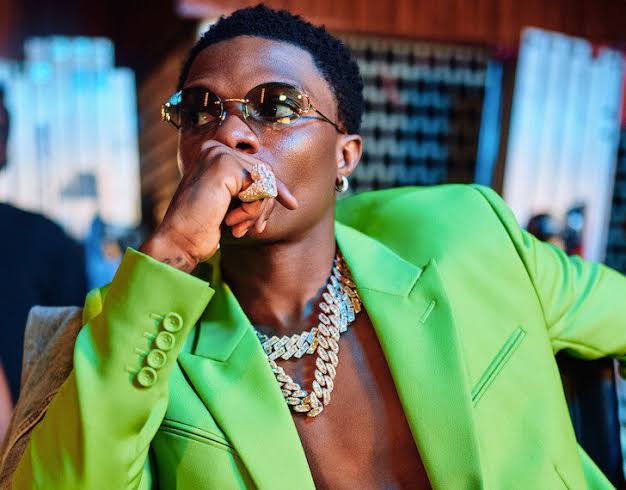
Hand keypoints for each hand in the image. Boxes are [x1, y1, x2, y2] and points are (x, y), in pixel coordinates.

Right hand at [139, 141, 298, 271]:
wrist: (179, 242)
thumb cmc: (203, 228)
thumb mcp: (233, 205)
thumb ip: (252, 191)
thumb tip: (285, 194)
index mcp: (215, 154)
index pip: (259, 167)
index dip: (276, 188)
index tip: (292, 204)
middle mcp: (215, 148)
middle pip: (265, 173)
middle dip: (266, 205)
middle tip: (255, 229)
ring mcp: (218, 154)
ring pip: (264, 181)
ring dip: (257, 212)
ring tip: (238, 228)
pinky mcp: (223, 165)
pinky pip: (259, 188)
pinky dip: (251, 211)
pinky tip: (231, 222)